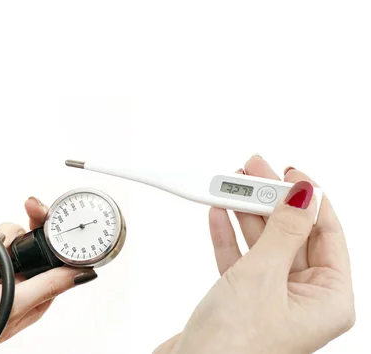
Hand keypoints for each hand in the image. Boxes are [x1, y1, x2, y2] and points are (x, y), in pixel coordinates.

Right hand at [0, 197, 97, 353]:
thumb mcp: (13, 305)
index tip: (57, 217)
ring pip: (12, 235)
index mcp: (36, 295)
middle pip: (37, 241)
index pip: (58, 258)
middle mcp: (20, 282)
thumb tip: (82, 273)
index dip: (61, 235)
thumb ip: (47, 285)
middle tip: (32, 206)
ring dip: (3, 235)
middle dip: (35, 222)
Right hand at [154, 156, 353, 353]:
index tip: (289, 174)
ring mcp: (272, 300)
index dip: (309, 199)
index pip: (328, 234)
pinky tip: (218, 215)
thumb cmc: (232, 347)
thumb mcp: (263, 277)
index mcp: (329, 300)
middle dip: (270, 202)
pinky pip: (241, 260)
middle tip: (254, 173)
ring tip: (230, 187)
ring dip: (245, 215)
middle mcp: (305, 300)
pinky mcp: (243, 300)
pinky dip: (228, 237)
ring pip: (264, 245)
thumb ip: (284, 231)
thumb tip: (304, 195)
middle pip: (293, 235)